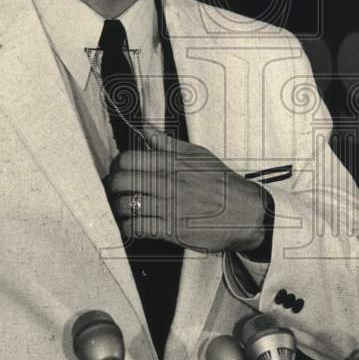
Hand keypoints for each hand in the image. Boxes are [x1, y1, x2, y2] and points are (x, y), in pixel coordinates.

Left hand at [103, 122, 267, 252]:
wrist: (247, 213)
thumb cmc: (223, 185)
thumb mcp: (199, 156)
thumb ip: (169, 144)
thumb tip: (146, 129)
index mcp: (171, 163)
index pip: (128, 159)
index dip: (117, 166)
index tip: (118, 172)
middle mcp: (167, 183)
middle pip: (121, 181)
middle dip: (111, 188)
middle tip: (113, 192)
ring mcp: (168, 207)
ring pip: (126, 205)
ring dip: (118, 209)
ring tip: (120, 210)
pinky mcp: (172, 230)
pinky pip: (139, 228)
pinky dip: (128, 228)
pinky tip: (129, 227)